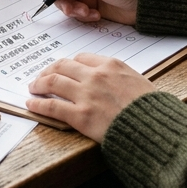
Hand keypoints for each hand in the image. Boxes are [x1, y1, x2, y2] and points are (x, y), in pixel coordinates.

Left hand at [26, 54, 156, 141]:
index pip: (81, 58)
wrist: (155, 129)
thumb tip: (110, 81)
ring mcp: (87, 95)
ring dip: (39, 84)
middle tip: (41, 77)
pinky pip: (52, 106)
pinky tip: (31, 104)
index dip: (67, 64)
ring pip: (53, 82)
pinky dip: (38, 104)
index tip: (62, 69)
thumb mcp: (139, 82)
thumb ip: (120, 77)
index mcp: (111, 65)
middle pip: (63, 66)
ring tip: (33, 88)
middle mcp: (96, 75)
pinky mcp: (81, 116)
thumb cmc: (152, 109)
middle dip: (48, 70)